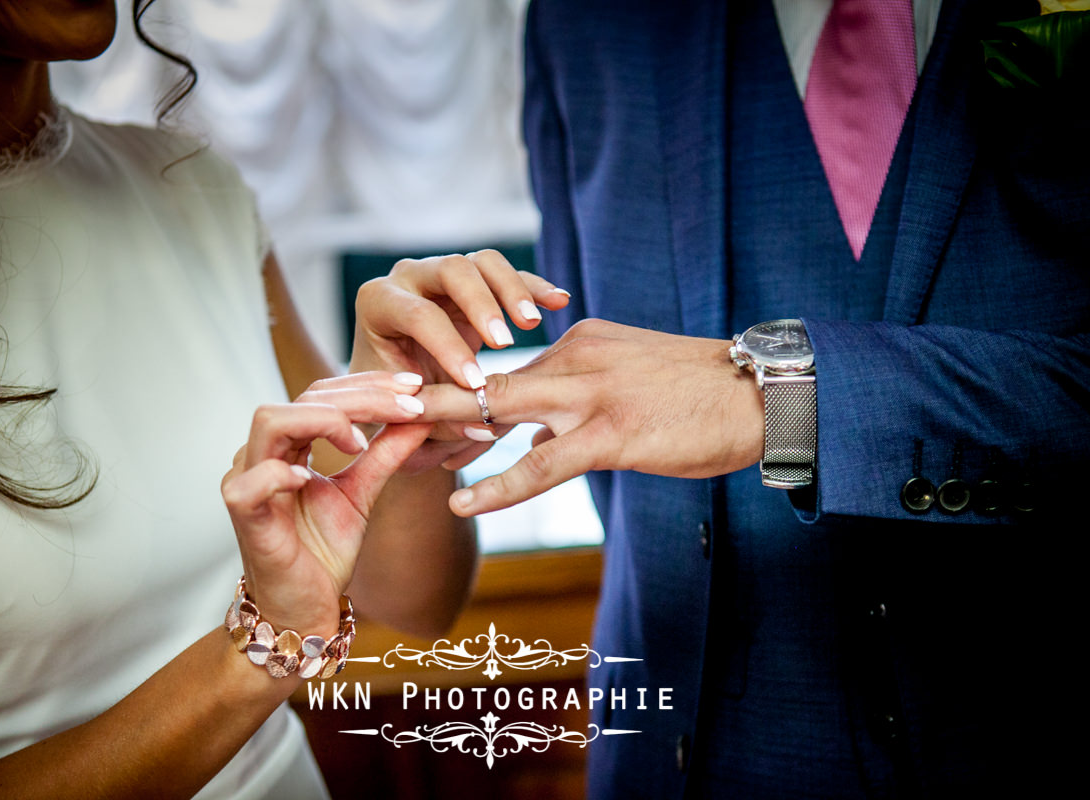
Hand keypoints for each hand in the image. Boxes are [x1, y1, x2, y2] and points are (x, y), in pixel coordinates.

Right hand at [220, 372, 430, 634]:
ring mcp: (246, 480)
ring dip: (324, 421)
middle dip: (362, 397)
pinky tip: (311, 477)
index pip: (323, 394)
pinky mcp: (242, 515)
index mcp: (287, 444)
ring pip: (270, 421)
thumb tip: (423, 416)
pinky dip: (280, 473)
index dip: (369, 386)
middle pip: (303, 398)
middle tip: (409, 405)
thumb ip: (385, 454)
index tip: (415, 387)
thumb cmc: (322, 551)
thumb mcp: (362, 493)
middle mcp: (262, 454)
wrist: (305, 608)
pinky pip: (251, 482)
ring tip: (360, 443)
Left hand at [350, 250, 569, 470]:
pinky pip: (508, 274)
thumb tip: (482, 424)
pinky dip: (533, 287)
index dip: (449, 347)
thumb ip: (441, 422)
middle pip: (452, 270)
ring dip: (513, 290)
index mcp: (378, 305)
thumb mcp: (412, 420)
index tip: (477, 383)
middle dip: (483, 306)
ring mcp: (443, 273)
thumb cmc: (399, 410)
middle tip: (507, 344)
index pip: (418, 315)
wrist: (404, 396)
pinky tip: (559, 302)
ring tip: (533, 325)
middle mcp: (407, 278)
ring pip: (483, 263)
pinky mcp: (475, 281)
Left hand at [413, 319, 765, 515]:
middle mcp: (574, 358)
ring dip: (442, 432)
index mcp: (577, 342)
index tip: (407, 403)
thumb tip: (537, 440)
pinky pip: (541, 465)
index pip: (499, 365)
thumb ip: (573, 404)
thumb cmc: (696, 395)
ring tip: (393, 449)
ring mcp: (590, 395)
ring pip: (497, 411)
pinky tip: (461, 503)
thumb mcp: (625, 383)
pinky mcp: (611, 435)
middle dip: (424, 397)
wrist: (758, 395)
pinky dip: (495, 484)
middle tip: (373, 412)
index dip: (451, 391)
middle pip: (481, 378)